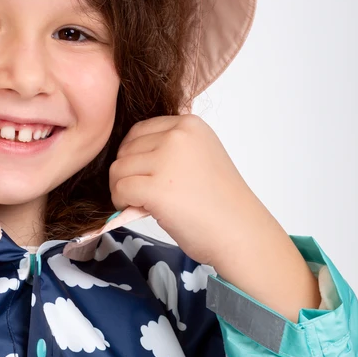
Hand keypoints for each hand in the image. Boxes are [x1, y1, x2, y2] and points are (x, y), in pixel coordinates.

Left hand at [108, 113, 273, 266]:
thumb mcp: (200, 156)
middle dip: (128, 173)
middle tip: (143, 193)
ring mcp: (166, 160)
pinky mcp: (156, 188)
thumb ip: (170, 148)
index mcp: (190, 125)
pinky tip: (138, 210)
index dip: (134, 155)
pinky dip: (121, 202)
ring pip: (118, 169)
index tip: (144, 174)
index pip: (139, 131)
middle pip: (126, 150)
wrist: (239, 231)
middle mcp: (177, 136)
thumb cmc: (220, 202)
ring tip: (141, 202)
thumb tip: (128, 157)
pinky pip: (119, 189)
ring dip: (122, 188)